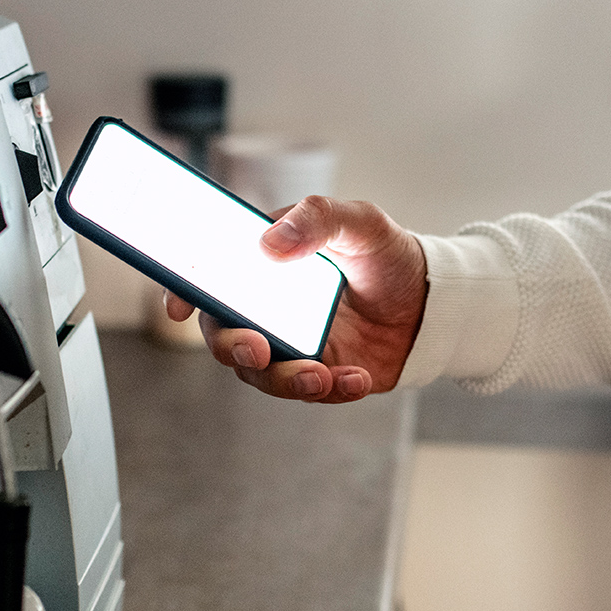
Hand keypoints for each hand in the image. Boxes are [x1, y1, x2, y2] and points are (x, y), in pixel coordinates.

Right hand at [164, 196, 426, 402]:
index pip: (209, 278)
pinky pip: (310, 390)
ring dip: (285, 379)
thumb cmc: (386, 255)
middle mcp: (267, 309)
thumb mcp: (360, 222)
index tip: (177, 308)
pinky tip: (358, 378)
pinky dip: (331, 389)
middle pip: (224, 334)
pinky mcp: (319, 374)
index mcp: (264, 265)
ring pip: (262, 373)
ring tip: (321, 376)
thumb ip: (317, 219)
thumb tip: (271, 244)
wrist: (433, 301)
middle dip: (232, 346)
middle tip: (257, 348)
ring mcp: (290, 345)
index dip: (183, 291)